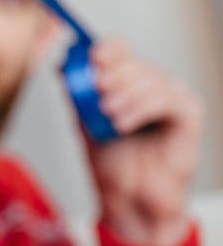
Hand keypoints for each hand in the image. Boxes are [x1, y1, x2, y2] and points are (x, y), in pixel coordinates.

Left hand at [85, 39, 202, 245]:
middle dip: (114, 74)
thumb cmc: (108, 159)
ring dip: (126, 95)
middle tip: (98, 90)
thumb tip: (58, 63)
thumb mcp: (82, 120)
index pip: (119, 49)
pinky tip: (124, 124)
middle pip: (134, 61)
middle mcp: (149, 83)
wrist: (126, 196)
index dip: (107, 50)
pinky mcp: (188, 114)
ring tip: (109, 115)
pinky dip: (142, 108)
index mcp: (124, 80)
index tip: (94, 59)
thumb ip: (73, 91)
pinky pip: (168, 99)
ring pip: (151, 78)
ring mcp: (171, 96)